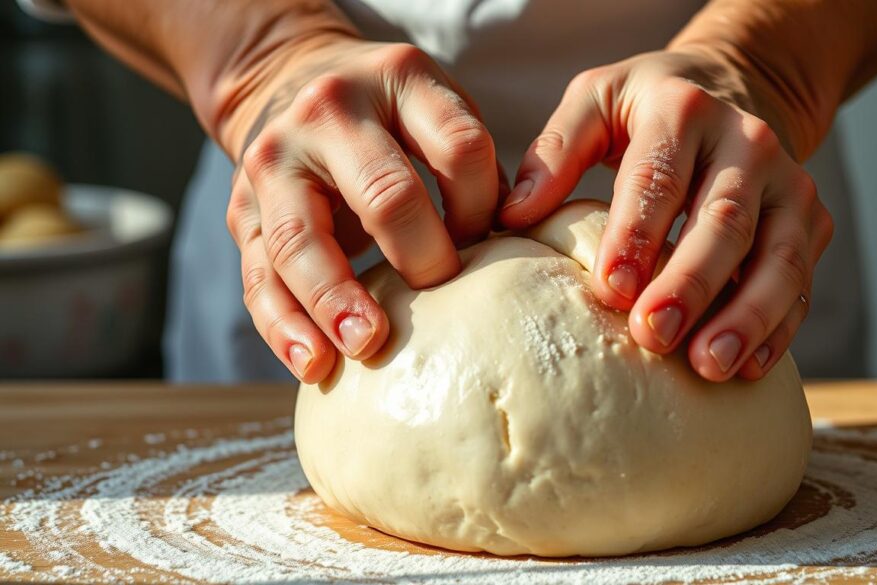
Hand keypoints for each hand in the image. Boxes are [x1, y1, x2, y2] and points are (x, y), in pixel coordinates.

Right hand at [223, 34, 500, 382]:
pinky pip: (257, 276)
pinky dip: (284, 326)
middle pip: (384, 193)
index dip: (483, 206)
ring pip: (300, 240)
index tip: (487, 247)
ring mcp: (274, 161)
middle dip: (420, 256)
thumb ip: (472, 167)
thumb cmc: (383, 114)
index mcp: (396, 80)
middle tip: (442, 301)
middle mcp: (327, 113)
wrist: (281, 79)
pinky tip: (312, 362)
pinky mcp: (239, 210)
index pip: (458, 147)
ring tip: (364, 347)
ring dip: (335, 300)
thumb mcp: (433, 107)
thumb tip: (511, 248)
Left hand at [500, 46, 832, 381]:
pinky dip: (779, 328)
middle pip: (724, 221)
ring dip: (746, 317)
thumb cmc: (649, 106)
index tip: (611, 289)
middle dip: (690, 284)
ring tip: (709, 367)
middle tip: (654, 337)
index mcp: (683, 110)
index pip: (659, 176)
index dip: (636, 234)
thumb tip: (511, 215)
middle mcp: (747, 143)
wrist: (740, 84)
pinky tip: (748, 368)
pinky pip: (800, 280)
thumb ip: (555, 149)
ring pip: (777, 257)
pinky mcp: (812, 220)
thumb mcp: (596, 99)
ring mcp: (789, 184)